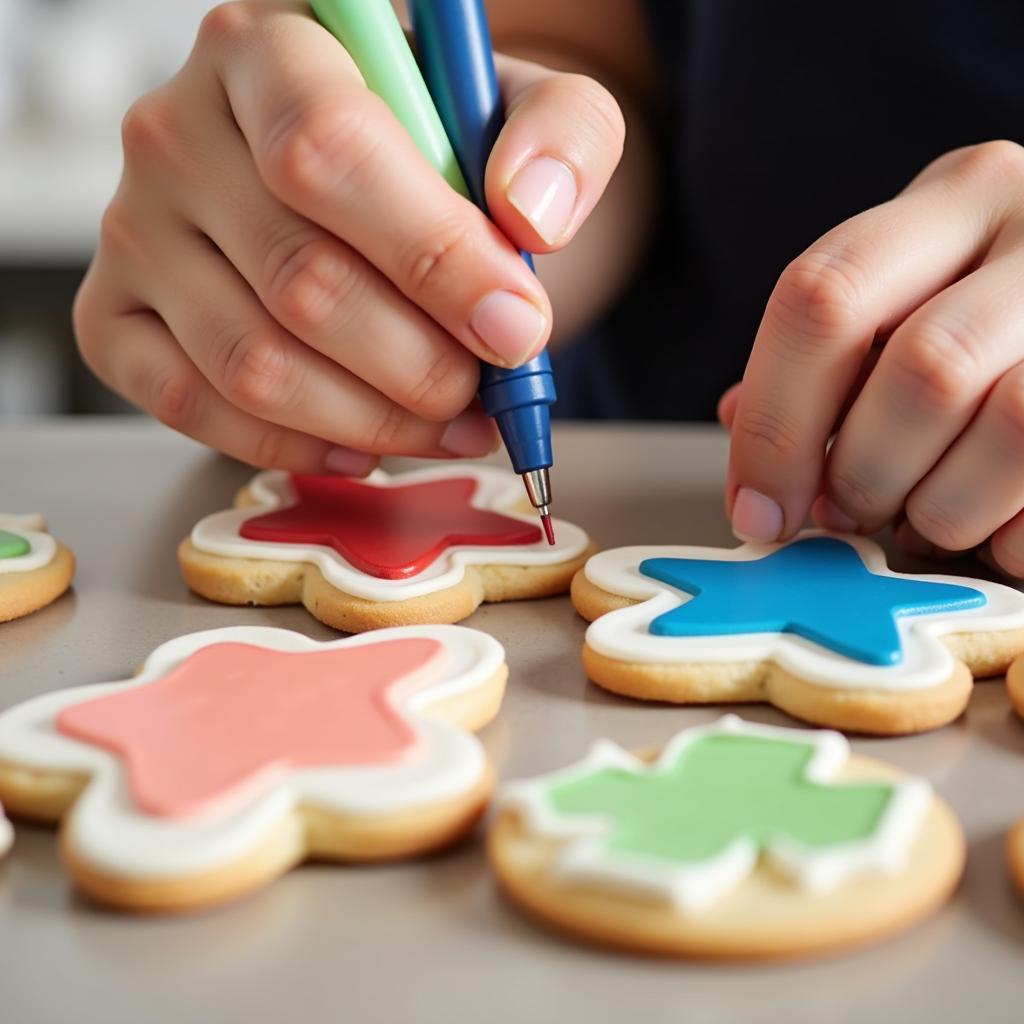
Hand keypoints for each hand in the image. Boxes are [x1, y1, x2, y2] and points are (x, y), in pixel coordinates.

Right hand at [74, 1, 623, 473]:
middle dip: (420, 364)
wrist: (361, 184)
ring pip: (252, 363)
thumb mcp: (521, 107)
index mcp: (270, 47)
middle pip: (299, 279)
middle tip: (488, 391)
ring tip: (449, 422)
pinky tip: (363, 442)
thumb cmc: (434, 146)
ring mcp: (134, 230)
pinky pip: (193, 406)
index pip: (329, 151)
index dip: (434, 258)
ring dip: (373, 420)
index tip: (517, 328)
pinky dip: (293, 446)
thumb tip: (530, 215)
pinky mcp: (113, 316)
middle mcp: (177, 131)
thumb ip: (561, 135)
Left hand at [722, 140, 1023, 574]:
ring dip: (943, 508)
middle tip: (847, 510)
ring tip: (925, 519)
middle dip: (864, 472)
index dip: (774, 424)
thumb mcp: (911, 297)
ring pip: (1012, 425)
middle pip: (924, 369)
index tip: (756, 510)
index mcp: (960, 197)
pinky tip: (994, 525)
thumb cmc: (990, 316)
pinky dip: (1010, 535)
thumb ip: (830, 363)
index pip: (826, 296)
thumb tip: (753, 459)